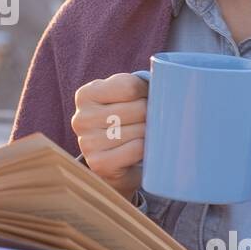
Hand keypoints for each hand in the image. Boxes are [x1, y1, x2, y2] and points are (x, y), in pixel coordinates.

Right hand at [71, 72, 147, 201]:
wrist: (115, 160)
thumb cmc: (125, 120)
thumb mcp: (124, 97)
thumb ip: (138, 86)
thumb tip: (169, 88)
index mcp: (85, 95)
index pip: (130, 87)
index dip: (146, 92)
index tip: (145, 99)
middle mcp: (81, 119)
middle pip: (137, 108)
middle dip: (151, 114)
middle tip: (147, 121)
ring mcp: (87, 143)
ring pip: (139, 130)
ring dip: (150, 133)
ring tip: (143, 135)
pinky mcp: (99, 164)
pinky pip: (136, 149)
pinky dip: (145, 150)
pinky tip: (140, 150)